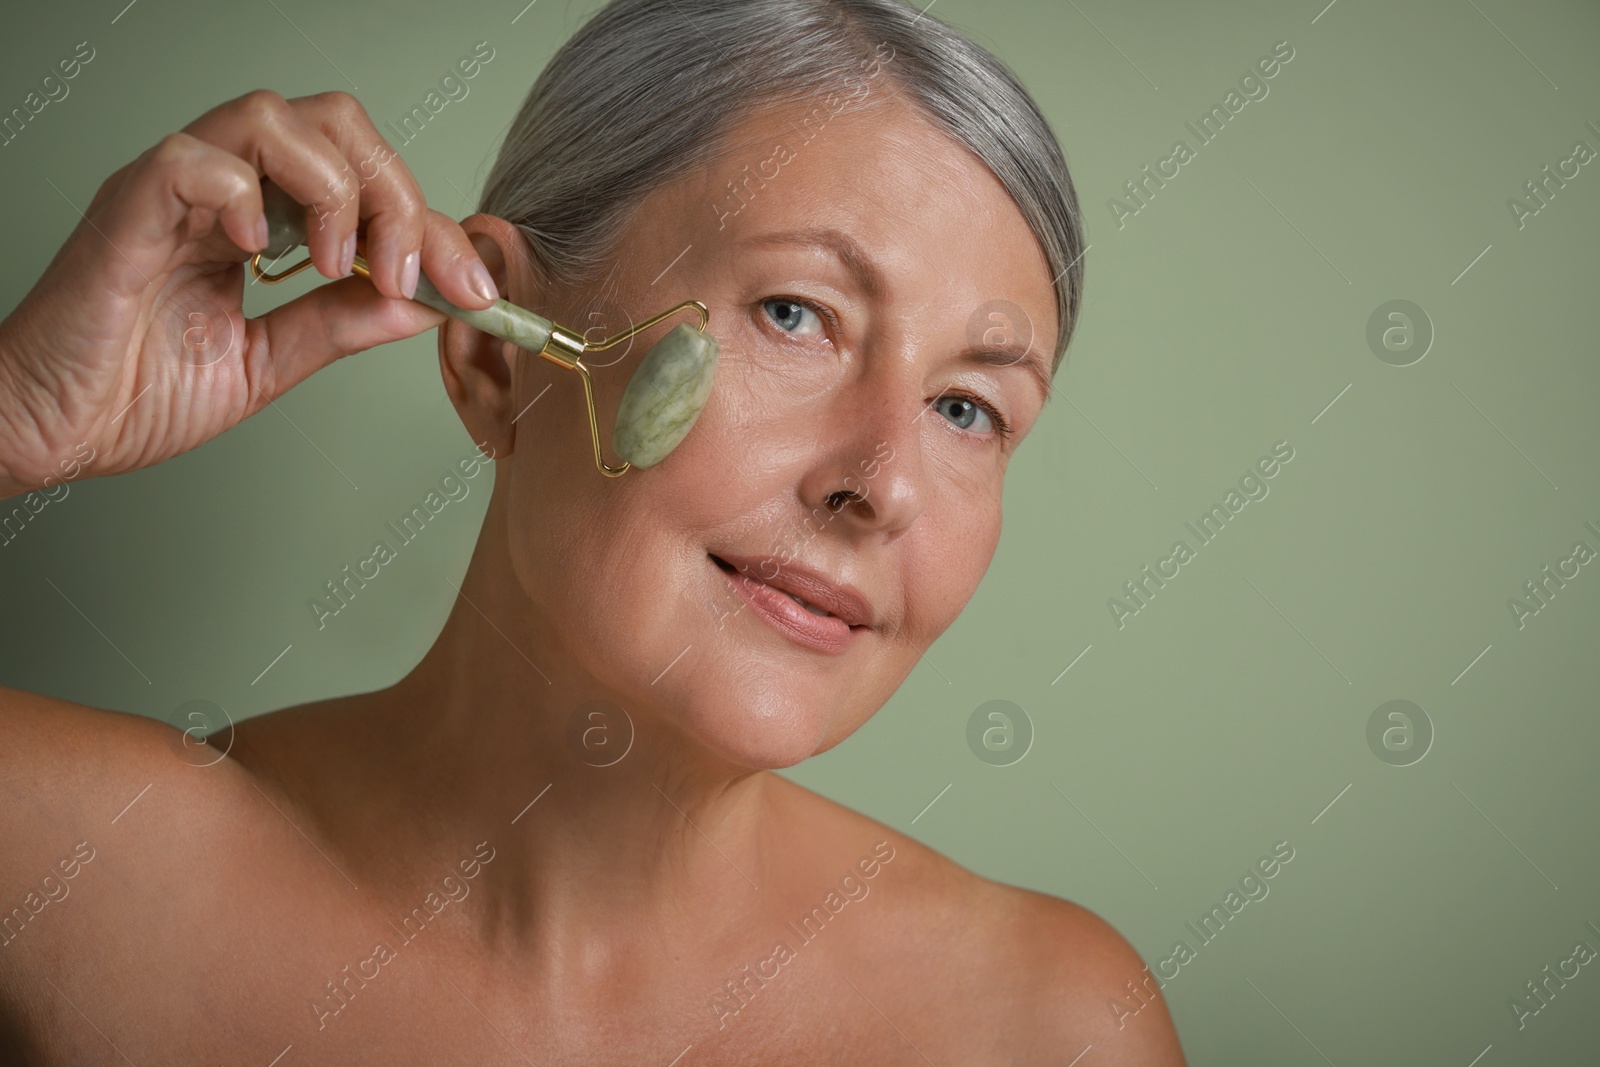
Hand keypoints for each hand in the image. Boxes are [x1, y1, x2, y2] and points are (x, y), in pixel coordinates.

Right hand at [0, 88, 499, 497]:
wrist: (51, 430)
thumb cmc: (134, 391)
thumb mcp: (271, 361)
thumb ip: (341, 322)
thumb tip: (423, 303)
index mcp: (259, 218)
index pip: (366, 181)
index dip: (431, 226)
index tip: (474, 290)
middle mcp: (223, 190)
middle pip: (336, 125)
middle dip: (396, 195)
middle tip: (411, 274)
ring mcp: (175, 192)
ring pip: (273, 117)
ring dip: (332, 189)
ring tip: (333, 263)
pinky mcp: (129, 210)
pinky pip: (194, 159)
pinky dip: (242, 194)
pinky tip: (255, 251)